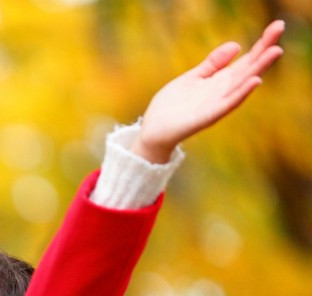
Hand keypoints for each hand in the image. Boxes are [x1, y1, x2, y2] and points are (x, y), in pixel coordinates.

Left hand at [133, 20, 284, 163]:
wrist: (154, 130)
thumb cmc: (173, 105)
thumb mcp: (193, 77)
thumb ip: (213, 63)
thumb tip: (237, 45)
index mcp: (219, 81)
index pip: (245, 60)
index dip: (260, 44)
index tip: (276, 27)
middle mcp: (222, 92)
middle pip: (247, 68)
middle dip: (264, 51)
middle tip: (281, 28)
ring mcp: (216, 104)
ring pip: (242, 84)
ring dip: (258, 68)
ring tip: (275, 51)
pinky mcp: (208, 117)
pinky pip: (228, 104)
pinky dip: (241, 93)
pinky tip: (254, 81)